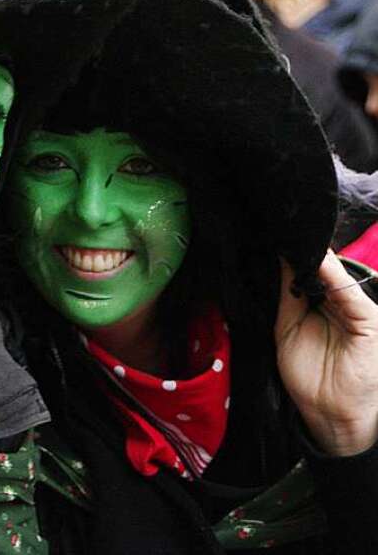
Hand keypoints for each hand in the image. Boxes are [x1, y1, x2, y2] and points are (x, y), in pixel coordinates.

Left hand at [276, 251, 377, 455]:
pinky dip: (336, 279)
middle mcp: (341, 305)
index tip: (275, 236)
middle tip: (282, 229)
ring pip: (337, 279)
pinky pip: (351, 298)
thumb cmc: (308, 374)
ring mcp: (357, 313)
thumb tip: (280, 261)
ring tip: (297, 240)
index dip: (294, 256)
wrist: (328, 413)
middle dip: (305, 252)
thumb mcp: (287, 328)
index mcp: (322, 305)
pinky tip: (320, 262)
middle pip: (324, 271)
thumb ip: (287, 295)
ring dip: (319, 260)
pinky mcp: (370, 324)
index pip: (309, 272)